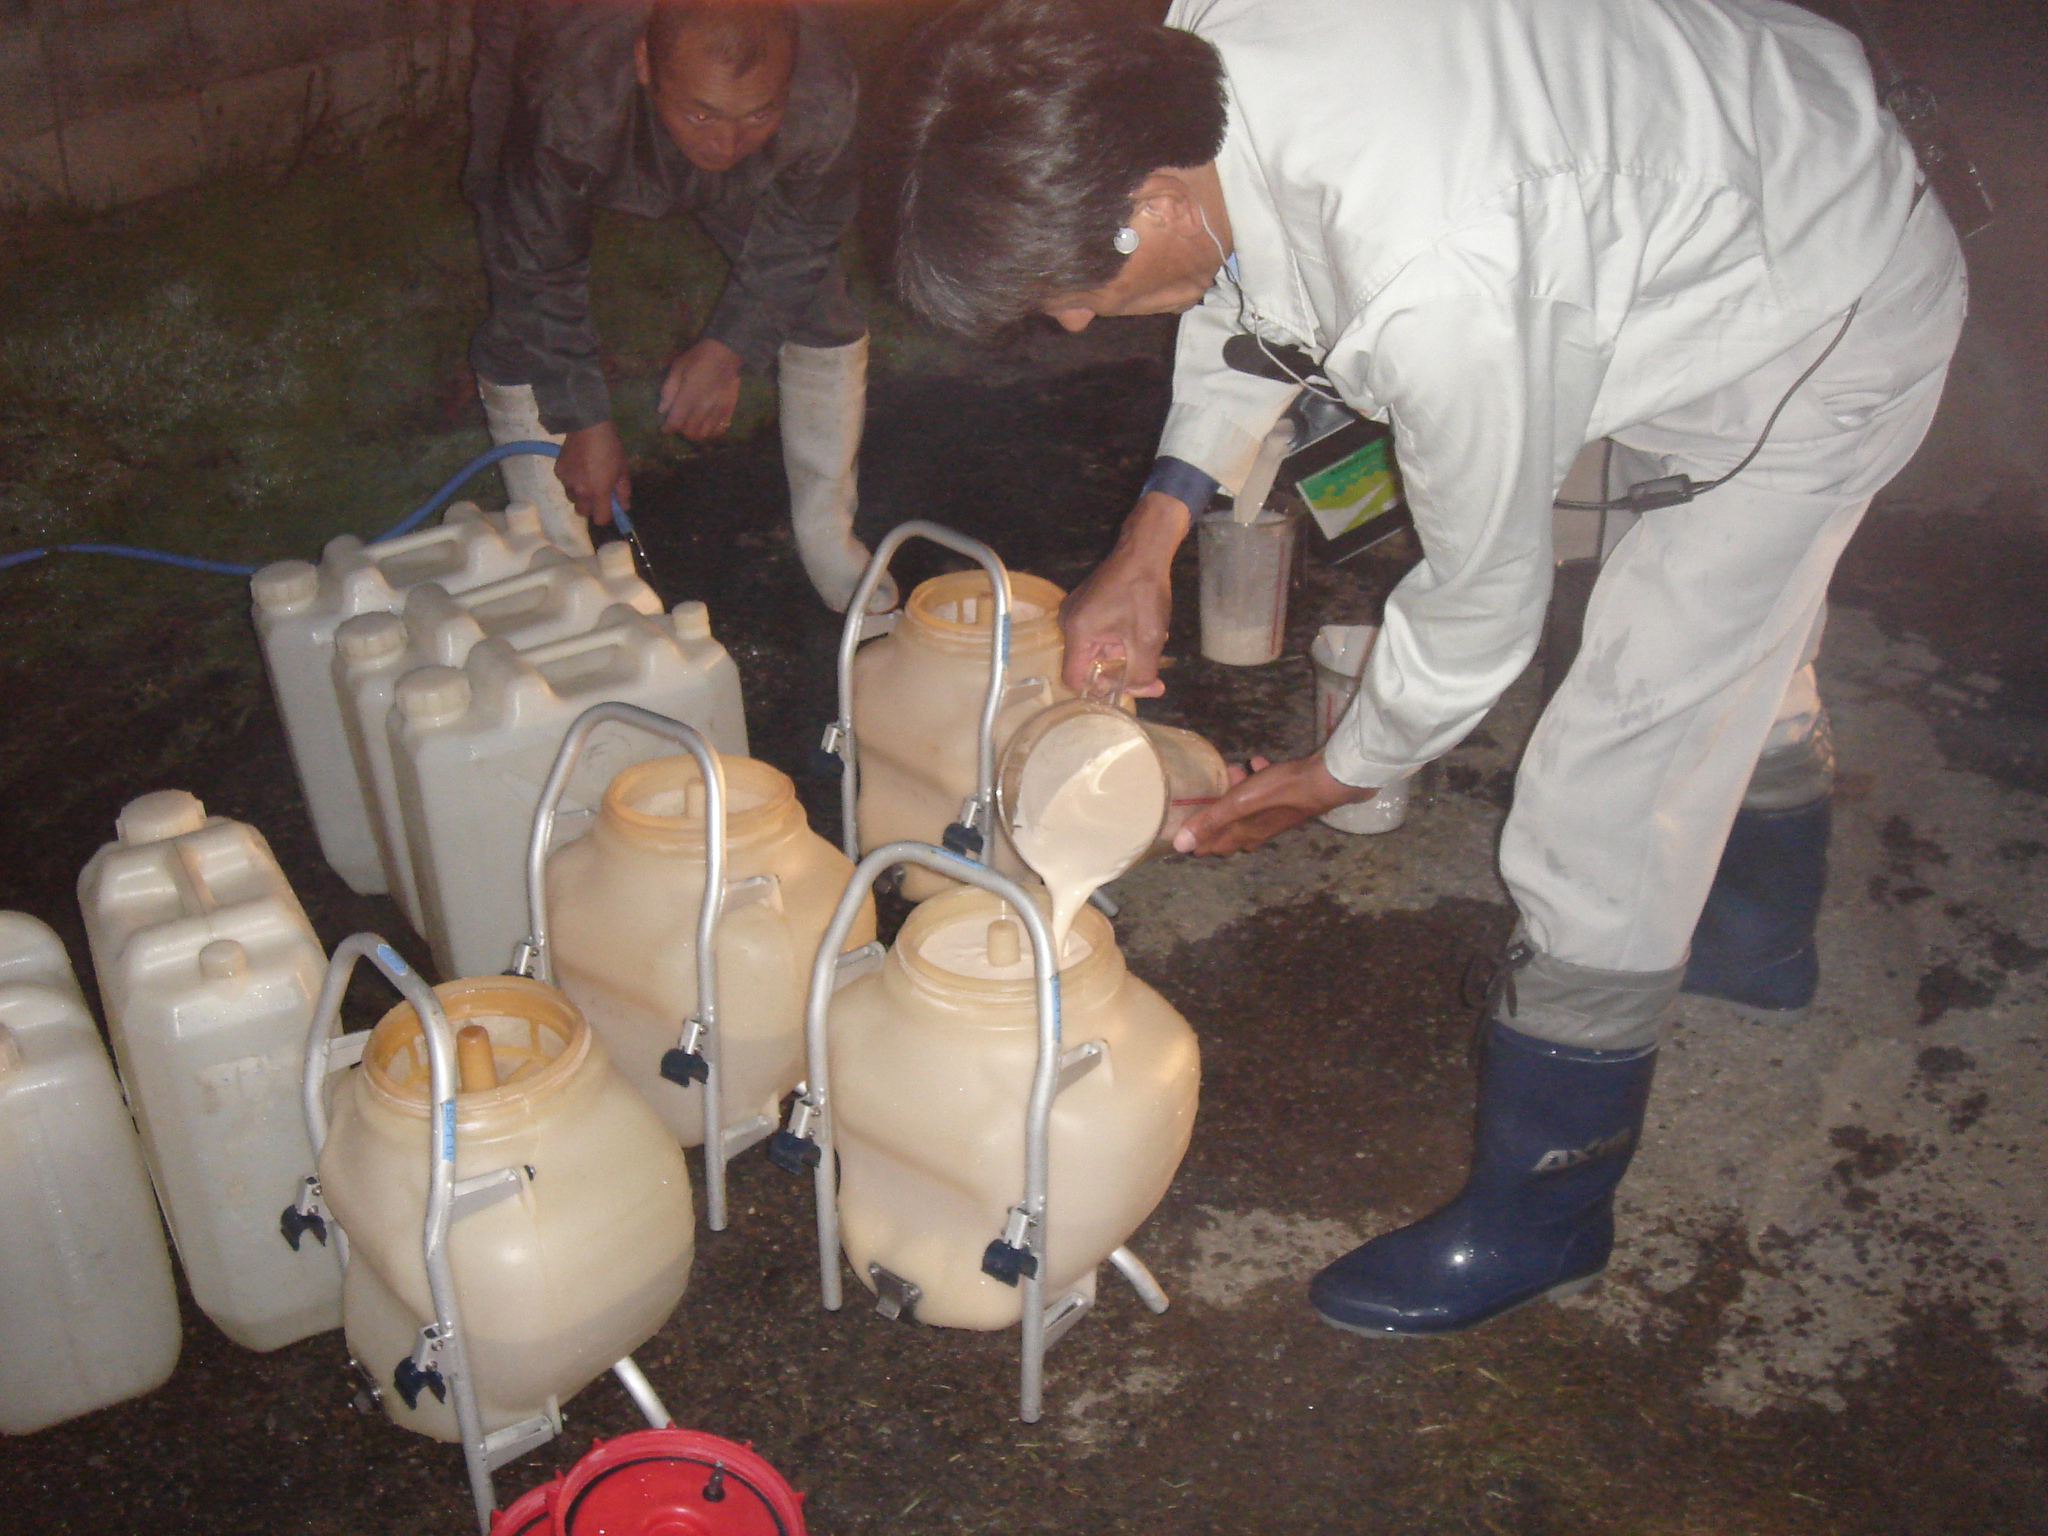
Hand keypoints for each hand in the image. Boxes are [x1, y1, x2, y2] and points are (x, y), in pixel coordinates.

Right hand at [555, 422, 629, 526]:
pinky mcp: (558, 472)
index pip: (600, 520)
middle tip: (596, 493)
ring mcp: (567, 482)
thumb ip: (623, 492)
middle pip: (583, 513)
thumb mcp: (622, 470)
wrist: (587, 426)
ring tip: (586, 478)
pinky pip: (565, 484)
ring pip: (572, 498)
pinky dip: (571, 480)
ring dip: (580, 494)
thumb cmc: (610, 448)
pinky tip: (577, 467)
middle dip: (590, 507)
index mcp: (599, 492)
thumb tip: (624, 508)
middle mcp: (581, 491)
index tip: (608, 509)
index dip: (605, 516)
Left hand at [657, 337, 743, 440]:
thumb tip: (662, 410)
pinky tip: (705, 426)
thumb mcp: (677, 369)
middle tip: (679, 423)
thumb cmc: (698, 358)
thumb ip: (668, 390)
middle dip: (681, 431)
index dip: (668, 428)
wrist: (725, 352)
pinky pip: (720, 430)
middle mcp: (704, 406)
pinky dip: (710, 432)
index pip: (676, 422)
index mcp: (689, 395)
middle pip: (690, 432)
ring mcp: (719, 410)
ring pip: (705, 434)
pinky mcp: (729, 409)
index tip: (665, 428)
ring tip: (691, 426)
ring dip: (695, 433)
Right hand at [1059, 490, 1191, 696]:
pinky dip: (1122, 640)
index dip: (1100, 690)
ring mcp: (1078, 612)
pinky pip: (1101, 634)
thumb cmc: (1143, 592)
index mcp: (1077, 632)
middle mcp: (1070, 623)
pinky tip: (1145, 633)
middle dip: (1120, 672)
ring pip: (1099, 650)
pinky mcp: (1088, 605)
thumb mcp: (1147, 639)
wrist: (1144, 549)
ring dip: (1126, 654)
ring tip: (1153, 646)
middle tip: (1151, 674)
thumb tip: (1144, 691)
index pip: (1075, 679)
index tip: (1126, 686)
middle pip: (1089, 665)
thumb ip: (1142, 673)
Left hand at [1172, 753, 1377, 855]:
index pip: (1214, 847)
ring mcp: (1273, 817)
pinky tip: (1258, 763)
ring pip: (1246, 809)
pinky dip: (1258, 779)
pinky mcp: (1285, 801)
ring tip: (1234, 771)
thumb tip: (1181, 845)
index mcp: (1244, 835)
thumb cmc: (1280, 791)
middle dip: (1214, 814)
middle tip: (1205, 795)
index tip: (1180, 829)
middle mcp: (1257, 831)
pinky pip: (1265, 792)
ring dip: (1235, 793)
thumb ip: (1210, 821)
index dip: (1196, 841)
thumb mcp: (1239, 803)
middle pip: (1228, 829)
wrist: (1324, 780)